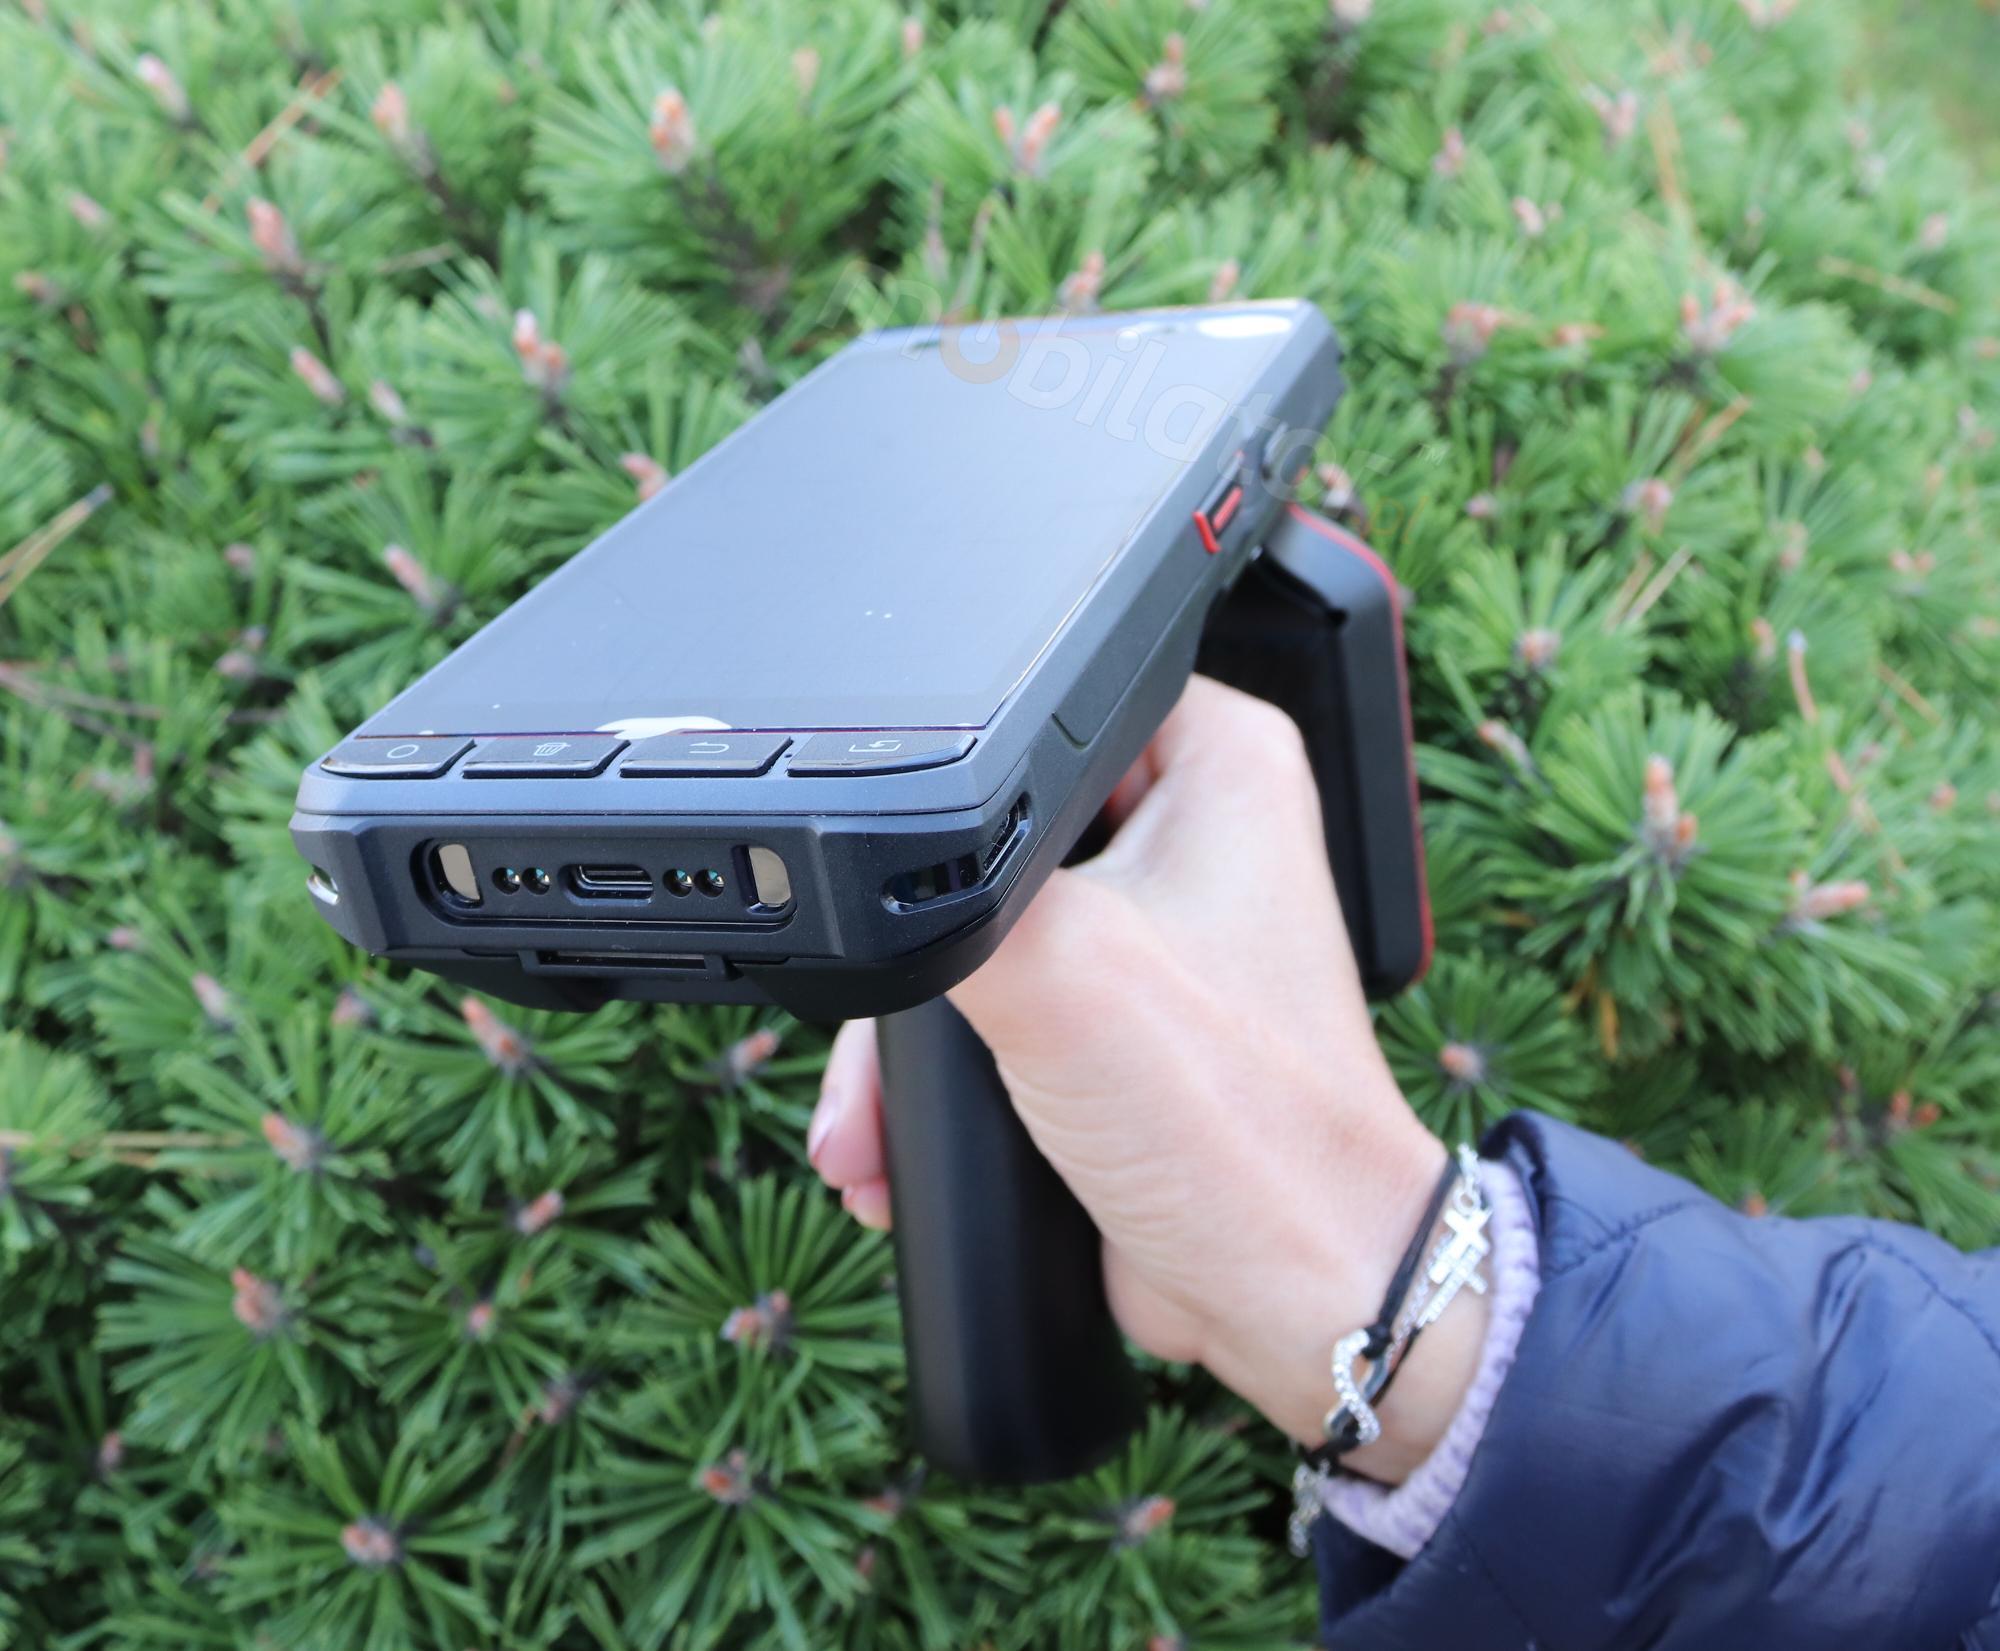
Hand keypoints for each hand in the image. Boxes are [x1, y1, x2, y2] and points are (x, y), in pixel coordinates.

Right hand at [807, 676, 1482, 1480]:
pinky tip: (891, 1143)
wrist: (1287, 1295)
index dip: (952, 759)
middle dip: (909, 949)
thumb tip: (850, 875)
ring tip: (862, 1121)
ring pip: (972, 931)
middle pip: (987, 829)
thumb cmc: (1243, 1129)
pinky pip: (992, 1013)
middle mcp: (1192, 830)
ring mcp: (1154, 927)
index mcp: (1216, 762)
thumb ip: (938, 893)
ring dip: (903, 1039)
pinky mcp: (1120, 1017)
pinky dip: (933, 1082)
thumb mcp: (1060, 970)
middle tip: (871, 1031)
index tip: (893, 847)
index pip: (1048, 695)